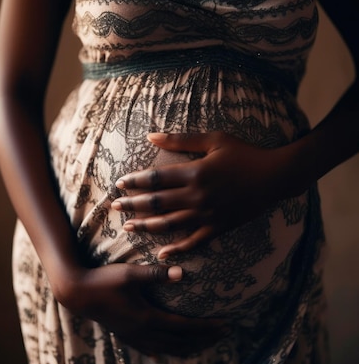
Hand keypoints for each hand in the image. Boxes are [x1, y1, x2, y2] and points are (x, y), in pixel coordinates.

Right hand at [55, 263, 225, 355]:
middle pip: (180, 341)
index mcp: (148, 317)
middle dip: (204, 339)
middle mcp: (143, 331)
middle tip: (223, 335)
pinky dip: (163, 350)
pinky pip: (149, 348)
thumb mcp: (130, 274)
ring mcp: (133, 336)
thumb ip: (156, 274)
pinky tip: (163, 353)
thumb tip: (182, 272)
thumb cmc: (104, 280)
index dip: (206, 328)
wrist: (77, 293)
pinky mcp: (125, 335)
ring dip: (187, 347)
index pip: (185, 327)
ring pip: (167, 348)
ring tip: (203, 345)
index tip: (224, 325)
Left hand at [112, 131, 298, 258]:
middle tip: (115, 207)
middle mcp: (197, 196)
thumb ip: (180, 140)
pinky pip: (195, 242)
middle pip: (157, 202)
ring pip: (170, 224)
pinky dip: (178, 249)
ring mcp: (208, 214)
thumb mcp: (213, 140)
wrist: (276, 176)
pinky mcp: (219, 227)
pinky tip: (162, 255)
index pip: (155, 179)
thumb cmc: (244, 153)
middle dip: (133, 205)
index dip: (135, 182)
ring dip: (147, 226)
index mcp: (194, 172)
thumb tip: (150, 136)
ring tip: (129, 227)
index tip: (120, 184)